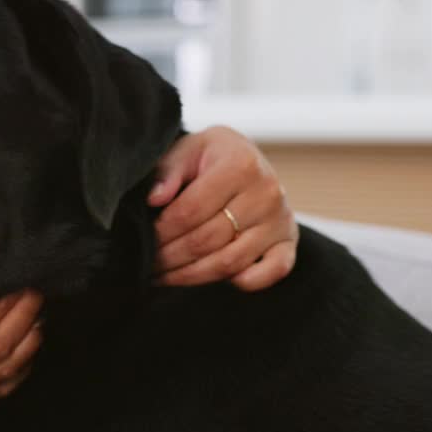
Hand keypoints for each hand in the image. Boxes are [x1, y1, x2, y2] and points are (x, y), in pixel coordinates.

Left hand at [149, 126, 297, 290]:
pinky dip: (244, 282)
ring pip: (230, 262)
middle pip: (208, 240)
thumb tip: (154, 198)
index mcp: (240, 165)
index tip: (142, 240)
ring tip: (163, 276)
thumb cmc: (209, 158)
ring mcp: (281, 220)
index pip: (191, 210)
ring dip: (191, 276)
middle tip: (146, 264)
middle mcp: (266, 193)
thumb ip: (168, 171)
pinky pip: (272, 272)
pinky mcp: (289, 241)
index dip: (161, 231)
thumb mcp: (186, 150)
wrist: (244, 159)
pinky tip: (211, 279)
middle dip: (170, 257)